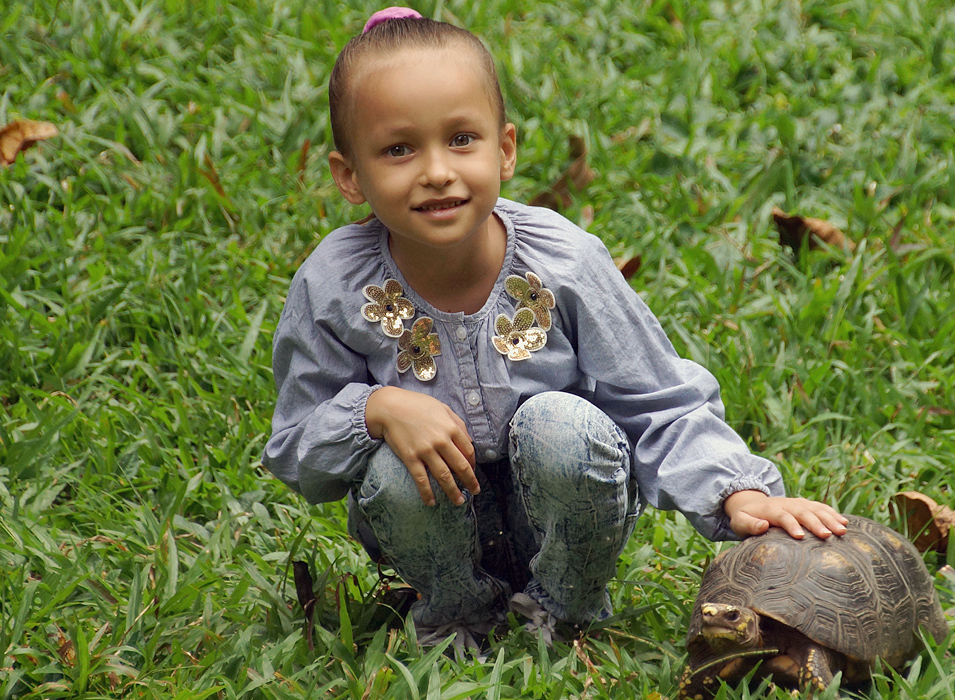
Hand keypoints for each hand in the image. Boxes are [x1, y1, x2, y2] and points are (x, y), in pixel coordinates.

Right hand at [365, 386, 478, 506]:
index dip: (473, 464)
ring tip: (459, 502)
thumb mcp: (443, 408)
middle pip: (461, 467)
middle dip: (470, 482)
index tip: (472, 470)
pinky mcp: (410, 458)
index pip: (469, 451)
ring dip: (453, 492)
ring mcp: (426, 451)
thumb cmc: (417, 405)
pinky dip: (427, 493)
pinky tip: (431, 502)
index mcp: (451, 428)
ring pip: (444, 477)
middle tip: (475, 491)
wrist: (390, 407)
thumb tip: (470, 441)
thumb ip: (458, 423)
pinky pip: (421, 480)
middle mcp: (441, 441)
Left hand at [723, 490, 848, 538]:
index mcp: (770, 509)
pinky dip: (832, 513)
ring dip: (829, 518)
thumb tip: (763, 525)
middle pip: (802, 512)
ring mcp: (796, 503)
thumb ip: (750, 525)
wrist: (750, 504)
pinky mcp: (804, 505)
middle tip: (828, 535)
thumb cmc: (745, 518)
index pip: (782, 516)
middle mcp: (786, 504)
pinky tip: (844, 522)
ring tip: (842, 530)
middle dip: (816, 523)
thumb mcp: (740, 522)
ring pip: (815, 508)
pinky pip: (820, 507)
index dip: (791, 525)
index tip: (800, 536)